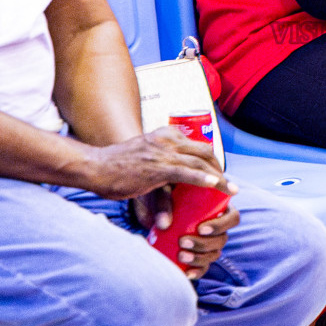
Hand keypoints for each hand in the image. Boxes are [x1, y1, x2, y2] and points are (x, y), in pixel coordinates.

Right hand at [84, 125, 227, 200]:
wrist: (95, 166)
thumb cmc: (115, 166)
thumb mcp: (143, 157)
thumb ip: (160, 164)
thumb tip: (171, 181)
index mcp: (165, 135)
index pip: (197, 145)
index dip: (211, 160)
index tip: (220, 175)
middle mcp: (167, 139)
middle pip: (204, 151)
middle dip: (219, 169)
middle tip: (229, 185)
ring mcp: (163, 152)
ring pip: (200, 162)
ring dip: (219, 178)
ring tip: (230, 190)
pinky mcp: (158, 167)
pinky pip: (187, 173)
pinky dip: (204, 179)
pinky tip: (216, 186)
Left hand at [133, 186, 240, 278]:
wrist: (154, 207)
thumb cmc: (166, 193)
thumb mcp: (165, 191)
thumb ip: (163, 201)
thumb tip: (164, 224)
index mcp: (220, 208)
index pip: (233, 218)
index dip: (220, 226)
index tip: (201, 228)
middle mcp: (218, 227)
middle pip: (222, 240)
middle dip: (204, 244)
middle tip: (182, 241)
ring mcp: (208, 243)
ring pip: (213, 254)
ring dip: (199, 258)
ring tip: (181, 255)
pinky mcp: (198, 255)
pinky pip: (203, 267)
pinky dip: (196, 272)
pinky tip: (186, 273)